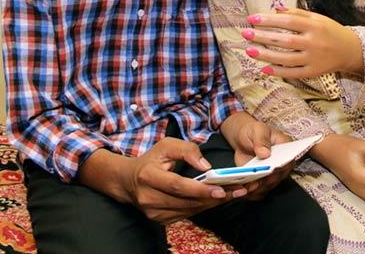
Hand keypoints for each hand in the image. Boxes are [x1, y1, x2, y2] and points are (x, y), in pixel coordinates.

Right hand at [119, 137, 241, 223]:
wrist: (128, 180)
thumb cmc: (152, 159)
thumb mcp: (167, 145)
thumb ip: (187, 150)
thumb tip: (206, 166)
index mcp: (148, 176)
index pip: (177, 185)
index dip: (199, 189)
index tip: (220, 189)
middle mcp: (148, 197)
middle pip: (185, 201)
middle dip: (212, 198)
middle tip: (235, 192)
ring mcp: (153, 212)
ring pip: (187, 210)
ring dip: (211, 204)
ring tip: (232, 195)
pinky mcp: (159, 219)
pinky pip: (185, 214)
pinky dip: (202, 207)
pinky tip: (216, 200)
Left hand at [220, 111, 292, 200]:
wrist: (243, 139)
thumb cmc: (253, 131)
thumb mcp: (257, 130)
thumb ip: (261, 140)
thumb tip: (265, 153)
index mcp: (286, 148)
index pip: (287, 161)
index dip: (279, 168)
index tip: (270, 171)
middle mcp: (283, 164)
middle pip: (277, 178)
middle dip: (265, 182)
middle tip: (253, 184)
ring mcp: (273, 174)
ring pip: (268, 187)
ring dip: (256, 190)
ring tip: (245, 189)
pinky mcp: (263, 181)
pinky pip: (259, 191)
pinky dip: (251, 193)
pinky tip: (242, 191)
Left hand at [242, 7, 362, 78]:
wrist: (351, 50)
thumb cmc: (330, 31)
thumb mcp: (318, 18)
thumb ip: (297, 13)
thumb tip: (275, 9)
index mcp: (314, 26)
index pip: (288, 21)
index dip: (269, 20)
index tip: (251, 19)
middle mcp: (314, 42)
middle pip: (284, 40)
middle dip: (263, 37)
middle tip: (245, 34)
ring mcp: (313, 58)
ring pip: (286, 58)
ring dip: (266, 55)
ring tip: (249, 51)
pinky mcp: (314, 72)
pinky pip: (293, 73)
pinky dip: (279, 72)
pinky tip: (264, 68)